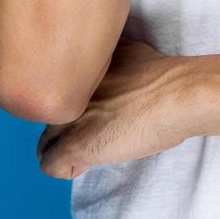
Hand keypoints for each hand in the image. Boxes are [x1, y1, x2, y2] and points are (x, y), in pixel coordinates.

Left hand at [35, 34, 192, 179]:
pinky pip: (51, 165)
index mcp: (69, 69)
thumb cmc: (161, 75)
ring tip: (95, 146)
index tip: (94, 110)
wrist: (174, 95)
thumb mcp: (121, 50)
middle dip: (67, 126)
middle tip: (98, 129)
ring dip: (66, 147)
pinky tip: (88, 161)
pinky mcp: (74, 145)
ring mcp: (65, 118)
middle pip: (47, 117)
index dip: (72, 106)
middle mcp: (61, 90)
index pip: (51, 93)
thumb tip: (102, 68)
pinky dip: (68, 168)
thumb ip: (100, 60)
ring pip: (45, 142)